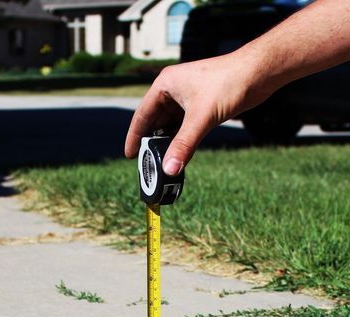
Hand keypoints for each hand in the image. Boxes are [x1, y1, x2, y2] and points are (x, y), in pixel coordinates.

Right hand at [124, 53, 269, 174]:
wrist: (260, 72)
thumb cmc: (229, 84)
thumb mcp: (202, 117)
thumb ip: (184, 145)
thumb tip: (169, 170)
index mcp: (165, 85)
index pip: (141, 115)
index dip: (134, 137)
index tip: (130, 155)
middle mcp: (172, 90)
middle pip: (154, 122)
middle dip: (151, 143)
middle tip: (146, 164)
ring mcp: (186, 97)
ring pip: (170, 125)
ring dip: (167, 143)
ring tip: (162, 163)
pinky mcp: (200, 105)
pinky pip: (183, 126)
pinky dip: (180, 140)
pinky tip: (179, 154)